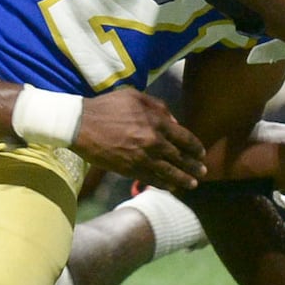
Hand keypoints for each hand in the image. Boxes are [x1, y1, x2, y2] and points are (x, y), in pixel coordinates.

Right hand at [70, 89, 206, 191]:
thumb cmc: (107, 107)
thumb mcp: (135, 97)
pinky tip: (171, 187)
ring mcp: (141, 157)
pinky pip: (151, 179)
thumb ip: (158, 107)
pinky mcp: (129, 169)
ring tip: (192, 185)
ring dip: (183, 179)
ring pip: (169, 172)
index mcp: (156, 122)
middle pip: (180, 157)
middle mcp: (153, 141)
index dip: (195, 147)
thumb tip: (174, 121)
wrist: (81, 124)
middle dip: (193, 166)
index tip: (202, 154)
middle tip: (202, 173)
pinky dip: (163, 184)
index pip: (184, 137)